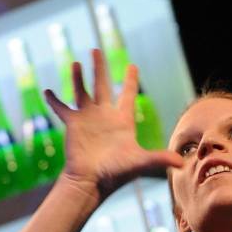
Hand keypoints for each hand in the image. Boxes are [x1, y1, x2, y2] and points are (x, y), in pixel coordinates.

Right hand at [44, 49, 182, 199]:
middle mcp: (104, 116)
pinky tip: (47, 91)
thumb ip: (160, 158)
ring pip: (81, 92)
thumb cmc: (116, 173)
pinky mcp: (73, 125)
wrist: (92, 181)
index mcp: (122, 121)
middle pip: (103, 86)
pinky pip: (62, 109)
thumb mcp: (140, 162)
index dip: (130, 80)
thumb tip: (183, 162)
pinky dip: (54, 101)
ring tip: (75, 62)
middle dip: (100, 68)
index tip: (132, 65)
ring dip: (77, 77)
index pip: (127, 95)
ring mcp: (88, 119)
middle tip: (96, 50)